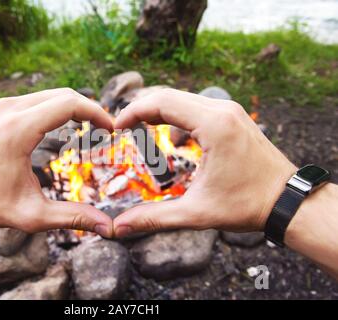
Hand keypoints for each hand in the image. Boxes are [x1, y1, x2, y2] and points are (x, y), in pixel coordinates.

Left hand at [0, 88, 113, 236]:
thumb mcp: (32, 216)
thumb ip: (73, 218)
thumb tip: (108, 226)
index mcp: (18, 130)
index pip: (68, 104)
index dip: (96, 113)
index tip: (112, 129)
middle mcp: (10, 110)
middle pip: (64, 95)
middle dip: (90, 109)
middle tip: (106, 130)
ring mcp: (4, 106)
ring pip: (52, 94)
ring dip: (75, 107)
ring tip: (92, 128)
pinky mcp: (1, 109)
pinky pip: (39, 99)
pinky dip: (59, 108)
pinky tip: (68, 126)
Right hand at [113, 88, 296, 237]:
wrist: (288, 201)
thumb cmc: (247, 205)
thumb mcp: (196, 213)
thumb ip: (154, 218)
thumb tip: (119, 227)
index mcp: (213, 125)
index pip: (161, 102)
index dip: (132, 112)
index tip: (115, 128)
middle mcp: (222, 109)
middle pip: (168, 95)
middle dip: (141, 109)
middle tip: (121, 128)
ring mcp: (230, 110)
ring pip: (182, 97)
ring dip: (157, 110)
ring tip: (137, 128)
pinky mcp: (233, 117)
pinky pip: (196, 105)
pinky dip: (175, 113)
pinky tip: (166, 132)